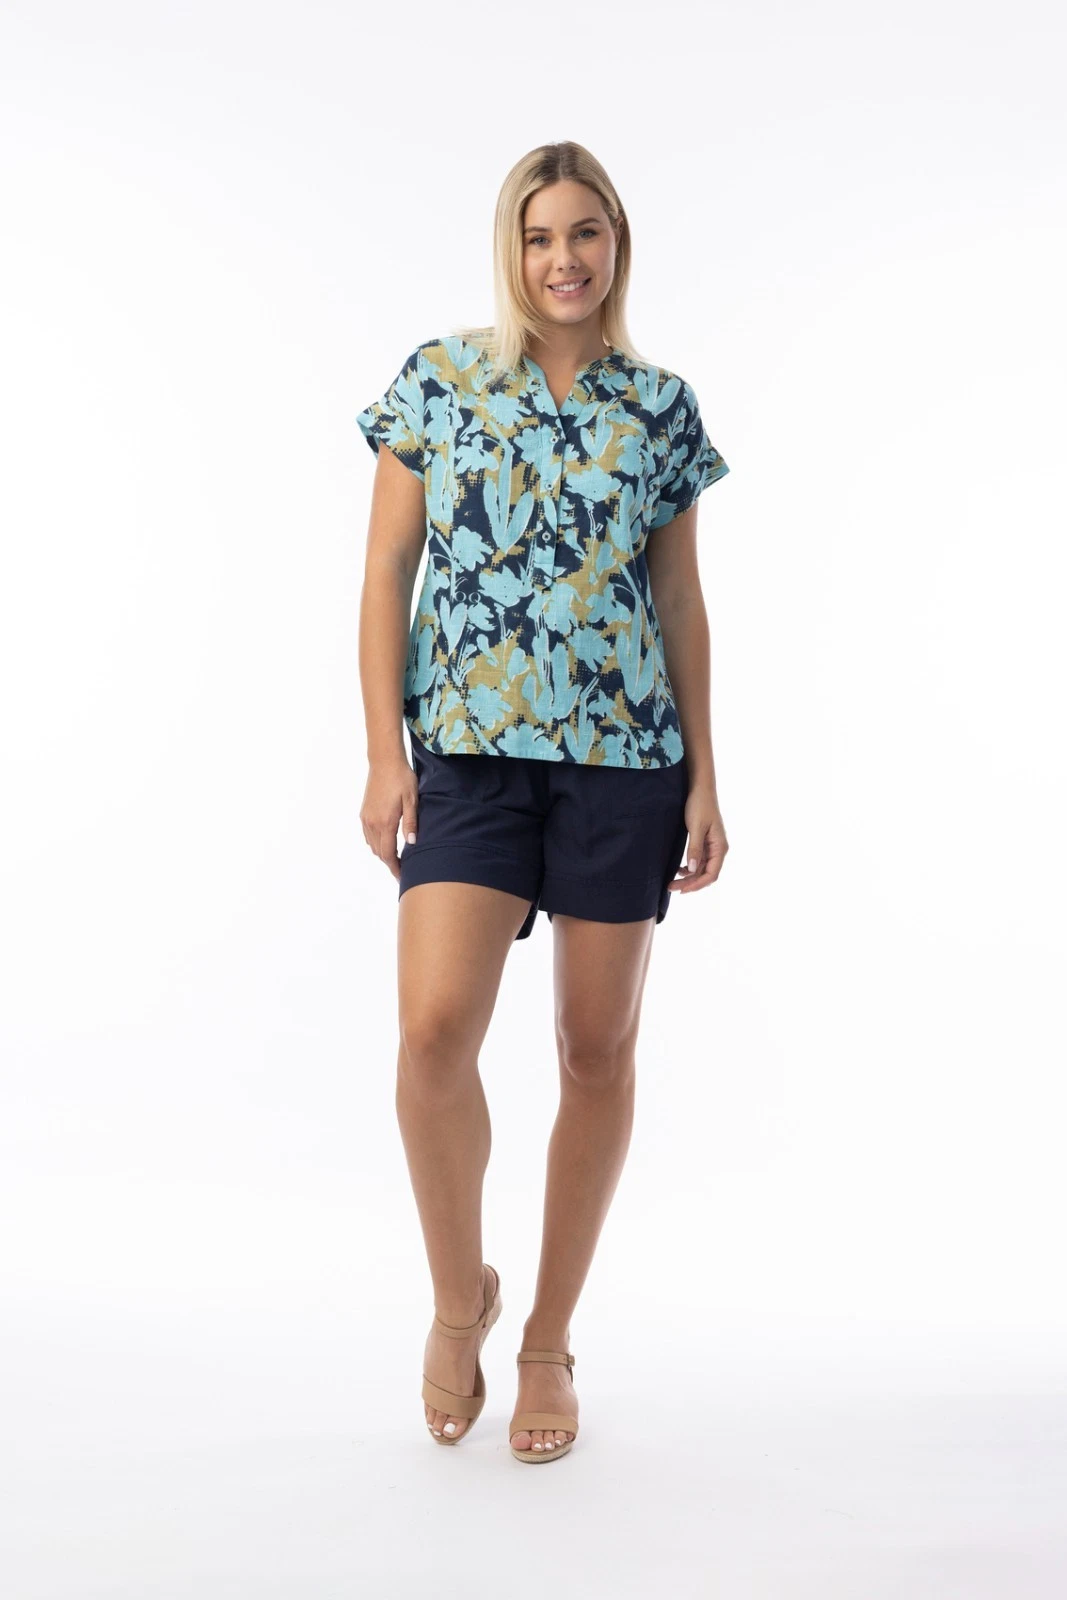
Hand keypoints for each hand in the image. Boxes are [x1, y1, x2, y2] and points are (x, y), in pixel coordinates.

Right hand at [360, 754, 418, 881]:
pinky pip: (367, 835)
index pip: (388, 853)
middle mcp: (372, 823)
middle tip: (402, 868)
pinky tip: (385, 841)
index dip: (394, 867)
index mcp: (385, 822)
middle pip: (379, 852)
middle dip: (389, 862)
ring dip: (382, 853)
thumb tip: (412, 844)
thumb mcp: (412, 800)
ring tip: (396, 857)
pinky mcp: (363, 813)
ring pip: (372, 845)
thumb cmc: (402, 779)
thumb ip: (411, 823)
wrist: (384, 762)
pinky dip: (375, 843)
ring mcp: (366, 818)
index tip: (402, 876)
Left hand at [667, 782, 728, 895]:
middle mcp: (718, 849)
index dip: (697, 885)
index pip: (711, 874)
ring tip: (672, 882)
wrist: (700, 789)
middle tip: (671, 887)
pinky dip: (689, 868)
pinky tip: (679, 869)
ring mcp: (711, 847)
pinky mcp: (704, 843)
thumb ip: (694, 849)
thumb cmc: (700, 805)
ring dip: (689, 877)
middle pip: (706, 874)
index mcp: (720, 847)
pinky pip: (698, 861)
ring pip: (701, 869)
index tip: (682, 890)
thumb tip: (692, 870)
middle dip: (690, 883)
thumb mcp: (696, 827)